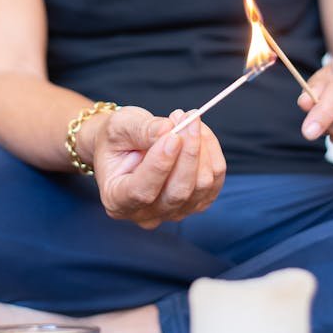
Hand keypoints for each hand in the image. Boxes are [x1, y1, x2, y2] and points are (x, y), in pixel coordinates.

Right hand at [86, 106, 226, 228]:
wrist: (125, 146)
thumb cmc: (117, 138)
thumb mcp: (119, 126)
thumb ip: (141, 130)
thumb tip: (169, 129)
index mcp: (117, 200)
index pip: (141, 191)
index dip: (160, 165)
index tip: (172, 136)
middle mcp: (146, 215)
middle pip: (178, 192)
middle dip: (188, 152)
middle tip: (188, 117)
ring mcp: (174, 212)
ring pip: (201, 186)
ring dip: (201, 147)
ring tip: (187, 119)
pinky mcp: (197, 202)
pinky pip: (215, 179)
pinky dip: (212, 151)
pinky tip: (199, 131)